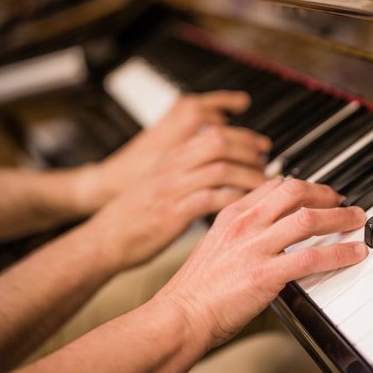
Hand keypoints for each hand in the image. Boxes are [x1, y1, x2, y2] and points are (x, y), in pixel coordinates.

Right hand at [82, 127, 271, 270]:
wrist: (104, 239)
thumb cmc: (134, 216)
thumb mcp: (160, 184)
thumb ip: (185, 173)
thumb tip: (218, 172)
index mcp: (171, 158)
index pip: (213, 134)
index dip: (242, 137)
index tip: (261, 147)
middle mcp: (172, 167)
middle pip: (219, 144)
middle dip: (249, 151)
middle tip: (267, 164)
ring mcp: (172, 189)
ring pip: (219, 169)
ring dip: (248, 176)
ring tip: (264, 187)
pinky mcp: (173, 213)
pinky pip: (211, 199)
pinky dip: (234, 200)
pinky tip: (248, 207)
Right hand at [161, 179, 368, 347]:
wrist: (181, 314)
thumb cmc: (195, 289)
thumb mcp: (216, 246)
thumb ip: (241, 234)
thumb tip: (268, 234)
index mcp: (232, 214)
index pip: (274, 186)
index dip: (302, 186)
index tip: (316, 192)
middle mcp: (245, 224)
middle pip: (295, 191)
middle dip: (325, 193)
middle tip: (341, 200)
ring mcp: (256, 247)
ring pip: (308, 219)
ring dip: (339, 217)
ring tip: (356, 219)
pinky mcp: (266, 274)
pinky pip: (312, 257)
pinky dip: (339, 253)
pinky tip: (354, 253)